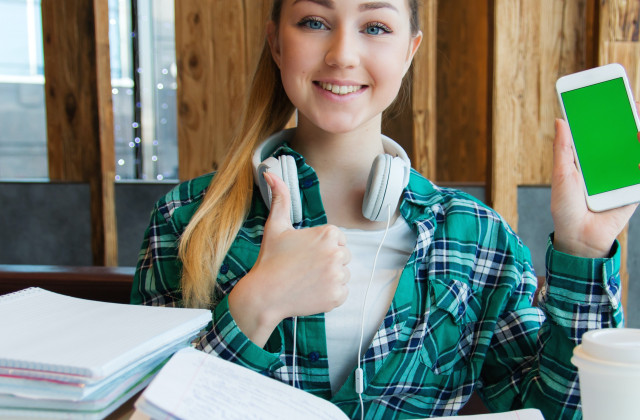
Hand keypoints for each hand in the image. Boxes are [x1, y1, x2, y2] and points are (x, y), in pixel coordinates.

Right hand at [229, 172, 350, 345]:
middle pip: (343, 257)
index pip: (338, 240)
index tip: (305, 254)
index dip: (322, 247)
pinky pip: (343, 292)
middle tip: (305, 268)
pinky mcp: (337, 296)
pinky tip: (311, 292)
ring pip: (343, 275)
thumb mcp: (275, 226)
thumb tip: (270, 173)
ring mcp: (338, 276)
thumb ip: (280, 198)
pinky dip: (330, 294)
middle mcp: (336, 253)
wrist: (264, 295)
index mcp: (328, 233)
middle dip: (327, 262)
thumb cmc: (270, 259)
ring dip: (329, 278)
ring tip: (307, 280)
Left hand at [551, 112, 638, 257]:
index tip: (609, 93)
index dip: (605, 114)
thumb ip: (563, 149)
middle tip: (630, 99)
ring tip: (638, 115)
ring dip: (638, 133)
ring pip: (635, 150)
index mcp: (588, 159)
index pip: (599, 132)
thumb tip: (561, 120)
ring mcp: (623, 175)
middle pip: (621, 137)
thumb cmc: (566, 208)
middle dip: (627, 118)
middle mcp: (607, 164)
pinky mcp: (634, 188)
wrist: (580, 238)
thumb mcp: (562, 175)